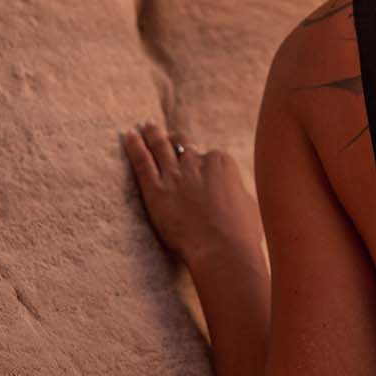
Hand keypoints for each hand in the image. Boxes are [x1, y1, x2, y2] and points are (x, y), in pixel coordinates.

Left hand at [122, 120, 263, 265]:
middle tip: (166, 134)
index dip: (202, 162)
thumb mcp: (247, 204)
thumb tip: (232, 190)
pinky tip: (129, 136)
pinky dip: (134, 146)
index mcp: (222, 163)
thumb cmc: (241, 233)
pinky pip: (142, 161)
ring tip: (146, 126)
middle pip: (184, 144)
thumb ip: (235, 190)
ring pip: (161, 146)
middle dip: (175, 139)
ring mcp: (175, 174)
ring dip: (153, 134)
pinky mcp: (156, 189)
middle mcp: (198, 163)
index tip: (197, 165)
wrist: (221, 249)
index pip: (209, 155)